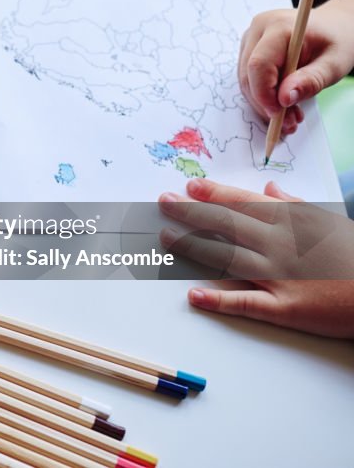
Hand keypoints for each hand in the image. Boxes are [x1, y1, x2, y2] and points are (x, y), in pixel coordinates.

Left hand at [159, 178, 353, 338]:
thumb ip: (296, 205)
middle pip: (227, 226)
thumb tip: (269, 187)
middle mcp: (280, 245)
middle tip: (163, 203)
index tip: (188, 186)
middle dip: (192, 212)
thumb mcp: (330, 222)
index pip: (244, 203)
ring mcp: (279, 277)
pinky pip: (245, 303)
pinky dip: (217, 299)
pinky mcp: (284, 309)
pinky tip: (192, 295)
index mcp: (292, 222)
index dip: (213, 194)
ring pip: (226, 259)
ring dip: (193, 248)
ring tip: (165, 239)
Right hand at [239, 2, 353, 135]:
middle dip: (265, 104)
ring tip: (290, 116)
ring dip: (264, 104)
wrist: (336, 26)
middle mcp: (258, 29)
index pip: (258, 65)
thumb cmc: (338, 41)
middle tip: (288, 124)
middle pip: (248, 75)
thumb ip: (311, 80)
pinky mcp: (249, 49)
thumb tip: (284, 99)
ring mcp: (250, 38)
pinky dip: (264, 96)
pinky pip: (249, 78)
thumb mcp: (335, 64)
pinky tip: (284, 104)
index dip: (264, 94)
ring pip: (246, 80)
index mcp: (279, 26)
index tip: (280, 115)